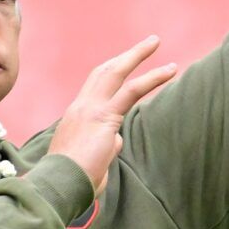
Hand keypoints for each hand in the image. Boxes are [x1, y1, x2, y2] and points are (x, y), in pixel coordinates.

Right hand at [46, 35, 177, 194]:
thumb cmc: (73, 182)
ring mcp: (90, 109)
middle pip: (103, 71)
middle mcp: (80, 107)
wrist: (58, 187)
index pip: (95, 87)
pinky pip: (132, 90)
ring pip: (116, 72)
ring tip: (155, 41)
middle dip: (127, 56)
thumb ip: (105, 145)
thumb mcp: (92, 160)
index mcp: (76, 117)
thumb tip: (117, 141)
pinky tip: (170, 70)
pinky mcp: (104, 117)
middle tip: (148, 43)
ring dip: (138, 54)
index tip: (127, 64)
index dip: (112, 73)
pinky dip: (152, 77)